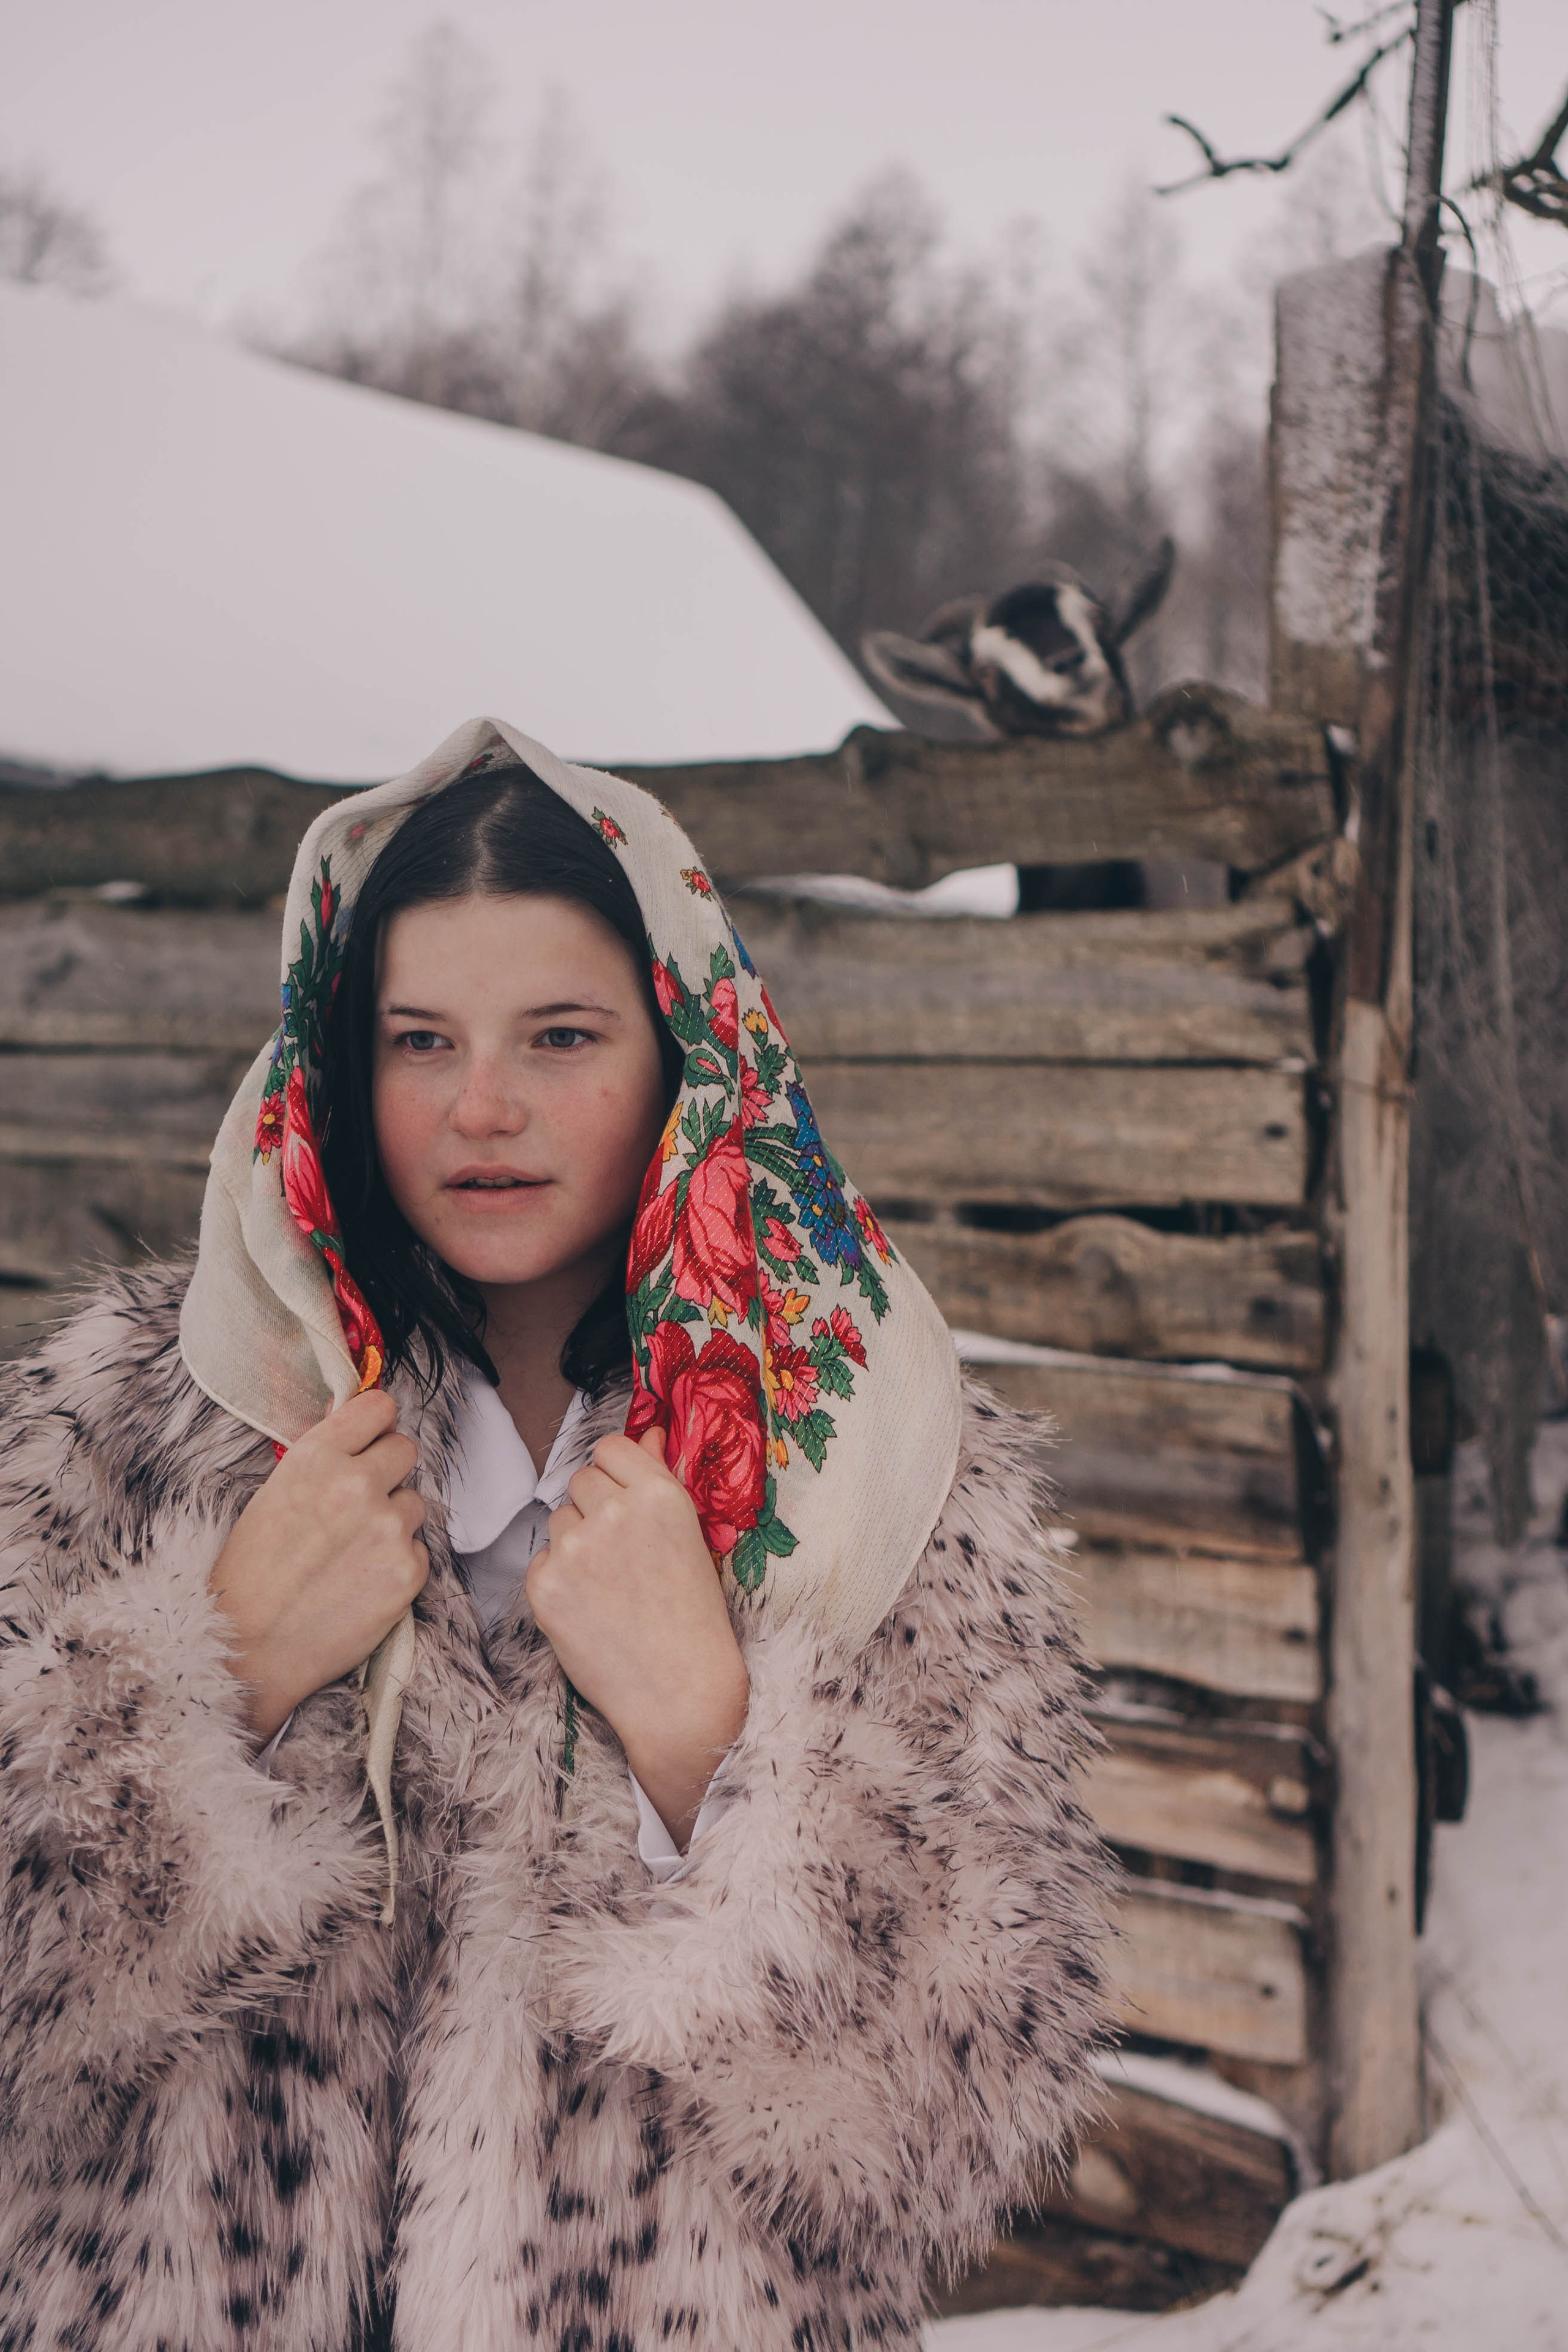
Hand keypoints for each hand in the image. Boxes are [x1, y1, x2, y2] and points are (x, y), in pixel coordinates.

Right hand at [207, 1390, 428, 1745]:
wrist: (248, 1648)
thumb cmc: (251, 1573)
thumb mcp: (274, 1494)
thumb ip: (322, 1459)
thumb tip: (355, 1422)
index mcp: (316, 1457)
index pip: (378, 1407)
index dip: (375, 1425)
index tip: (370, 1440)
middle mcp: (357, 1484)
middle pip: (405, 1450)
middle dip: (387, 1472)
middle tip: (359, 1504)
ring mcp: (388, 1527)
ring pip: (414, 1503)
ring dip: (392, 1521)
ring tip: (351, 1554)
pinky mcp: (409, 1570)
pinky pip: (418, 1550)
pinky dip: (397, 1564)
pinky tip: (361, 1583)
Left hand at [527, 1426, 748, 1848]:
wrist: (679, 1691)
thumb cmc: (694, 1615)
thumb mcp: (690, 1537)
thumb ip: (660, 1478)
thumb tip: (646, 1433)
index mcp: (659, 1494)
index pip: (611, 1448)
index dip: (615, 1474)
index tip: (624, 1501)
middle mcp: (615, 1512)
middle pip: (580, 1480)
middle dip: (594, 1508)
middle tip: (622, 1555)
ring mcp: (576, 1548)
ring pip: (558, 1520)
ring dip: (575, 1543)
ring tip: (609, 1587)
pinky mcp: (545, 1584)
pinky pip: (541, 1560)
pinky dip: (558, 1580)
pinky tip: (590, 1608)